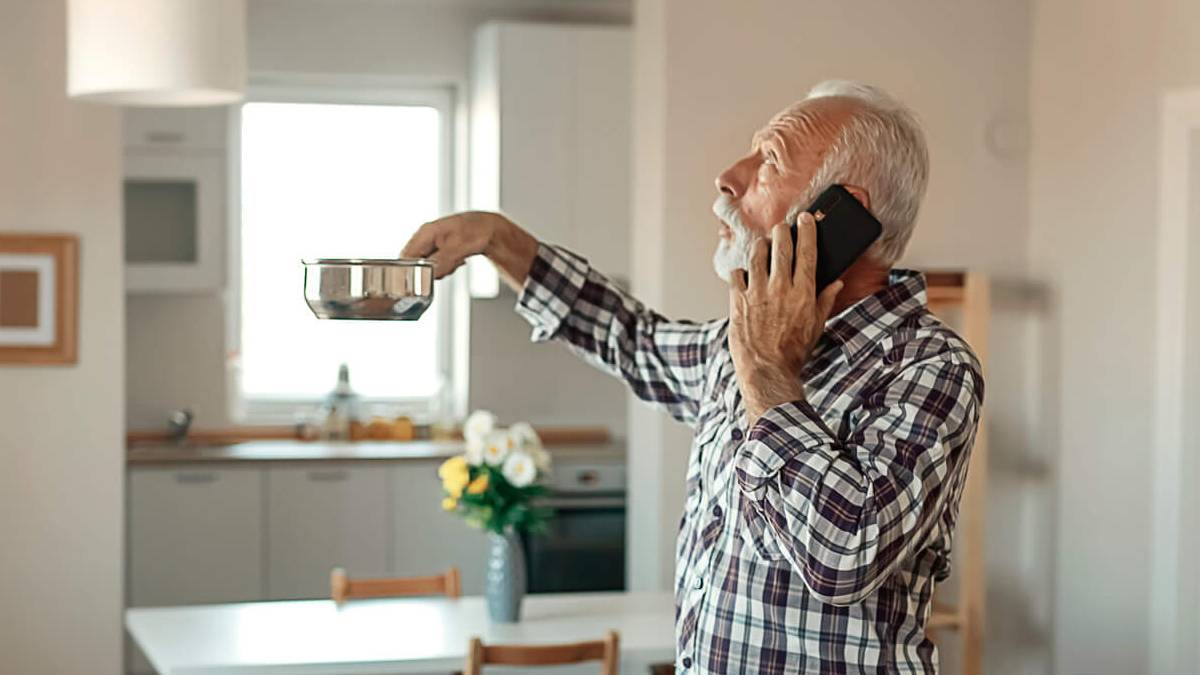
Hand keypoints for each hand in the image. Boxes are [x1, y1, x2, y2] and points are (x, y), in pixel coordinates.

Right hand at [400, 211, 537, 288]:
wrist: (491, 228)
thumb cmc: (476, 231)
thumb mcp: (457, 248)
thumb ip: (441, 262)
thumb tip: (429, 275)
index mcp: (425, 233)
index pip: (406, 257)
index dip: (412, 271)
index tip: (425, 279)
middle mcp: (426, 237)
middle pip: (416, 263)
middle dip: (430, 271)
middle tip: (448, 267)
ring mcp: (433, 242)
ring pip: (428, 266)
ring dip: (442, 269)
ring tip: (456, 261)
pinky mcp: (440, 249)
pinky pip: (437, 264)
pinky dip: (448, 266)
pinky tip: (458, 261)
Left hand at [728, 212, 842, 423]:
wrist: (766, 371)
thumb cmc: (793, 353)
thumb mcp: (816, 327)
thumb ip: (824, 301)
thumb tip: (836, 284)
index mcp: (803, 293)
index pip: (807, 253)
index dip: (807, 232)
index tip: (806, 219)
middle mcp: (780, 288)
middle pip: (781, 248)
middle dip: (782, 232)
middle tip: (782, 226)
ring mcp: (757, 293)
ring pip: (757, 256)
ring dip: (761, 247)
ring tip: (764, 245)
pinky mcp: (738, 301)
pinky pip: (737, 276)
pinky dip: (741, 272)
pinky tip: (744, 274)